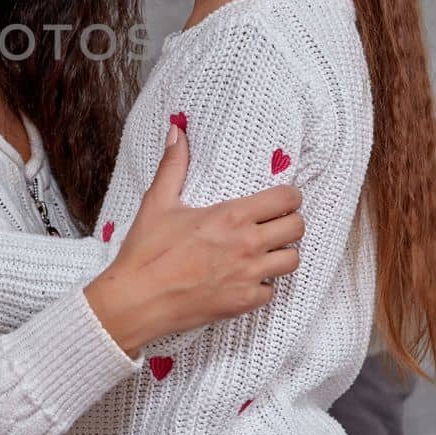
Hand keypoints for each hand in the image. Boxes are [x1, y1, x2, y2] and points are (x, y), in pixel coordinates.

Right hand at [84, 124, 304, 355]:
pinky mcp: (244, 303)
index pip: (286, 199)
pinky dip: (263, 284)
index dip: (288, 196)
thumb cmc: (147, 251)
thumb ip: (173, 165)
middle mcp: (247, 245)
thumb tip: (177, 131)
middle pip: (297, 228)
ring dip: (282, 253)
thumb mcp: (158, 202)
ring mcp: (249, 276)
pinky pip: (272, 291)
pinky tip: (245, 278)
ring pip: (292, 260)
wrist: (138, 300)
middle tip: (274, 223)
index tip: (280, 198)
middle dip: (290, 222)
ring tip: (264, 250)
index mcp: (231, 216)